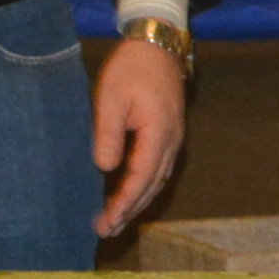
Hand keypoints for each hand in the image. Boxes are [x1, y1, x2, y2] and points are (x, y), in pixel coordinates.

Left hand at [92, 36, 187, 235]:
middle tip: (106, 231)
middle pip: (152, 185)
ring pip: (157, 181)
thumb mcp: (111, 97)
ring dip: (138, 202)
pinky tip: (131, 195)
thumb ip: (108, 133)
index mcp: (158, 134)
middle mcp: (171, 143)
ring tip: (116, 221)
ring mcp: (174, 140)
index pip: (140, 177)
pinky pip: (158, 170)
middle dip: (130, 210)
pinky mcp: (169, 136)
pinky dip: (144, 188)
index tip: (107, 221)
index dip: (124, 202)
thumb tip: (104, 168)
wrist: (158, 47)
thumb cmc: (131, 69)